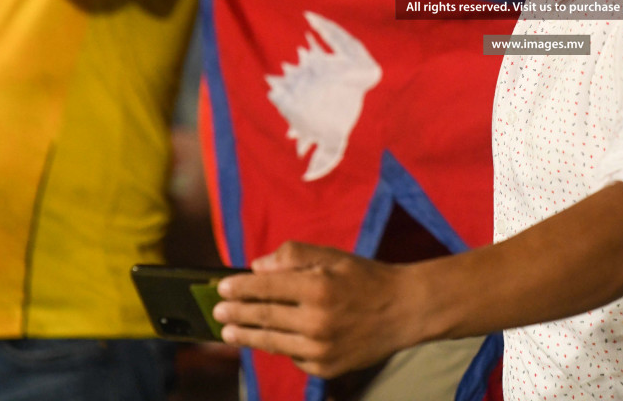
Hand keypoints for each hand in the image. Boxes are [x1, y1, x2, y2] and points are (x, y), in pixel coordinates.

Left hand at [214, 242, 421, 377]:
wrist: (405, 311)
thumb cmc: (366, 278)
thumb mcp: (333, 257)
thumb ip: (294, 256)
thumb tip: (258, 267)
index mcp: (318, 286)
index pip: (267, 287)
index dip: (240, 288)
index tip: (221, 288)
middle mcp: (318, 320)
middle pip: (264, 317)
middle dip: (236, 314)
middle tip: (217, 312)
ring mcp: (322, 348)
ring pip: (273, 342)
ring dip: (246, 337)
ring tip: (228, 333)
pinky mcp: (326, 367)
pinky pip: (294, 356)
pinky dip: (280, 347)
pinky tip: (268, 340)